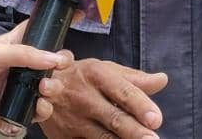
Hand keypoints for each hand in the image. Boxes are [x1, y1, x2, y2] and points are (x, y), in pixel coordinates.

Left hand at [0, 22, 72, 136]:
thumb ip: (26, 54)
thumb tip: (56, 58)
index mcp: (13, 46)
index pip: (38, 33)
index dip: (54, 28)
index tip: (77, 19)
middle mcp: (19, 67)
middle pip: (51, 62)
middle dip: (62, 64)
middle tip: (59, 67)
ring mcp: (19, 89)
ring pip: (50, 87)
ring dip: (54, 88)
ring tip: (44, 89)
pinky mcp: (17, 110)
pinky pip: (39, 111)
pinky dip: (43, 109)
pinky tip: (37, 107)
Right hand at [39, 58, 166, 138]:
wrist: (38, 84)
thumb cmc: (81, 77)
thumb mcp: (106, 70)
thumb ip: (135, 79)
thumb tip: (162, 79)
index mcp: (97, 75)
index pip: (122, 92)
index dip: (140, 106)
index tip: (156, 119)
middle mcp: (85, 97)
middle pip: (114, 118)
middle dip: (134, 131)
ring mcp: (73, 119)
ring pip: (101, 136)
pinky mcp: (64, 137)